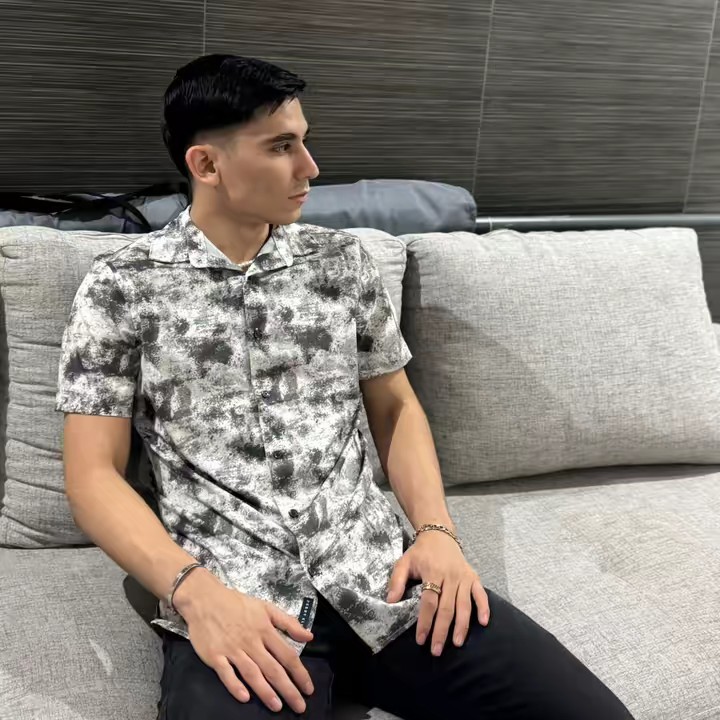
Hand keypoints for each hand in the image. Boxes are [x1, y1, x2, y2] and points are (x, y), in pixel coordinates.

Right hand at [172, 569, 314, 712]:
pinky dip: (235, 685)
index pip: (287, 655)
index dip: (300, 673)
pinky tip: (245, 697)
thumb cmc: (237, 604)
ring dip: (265, 691)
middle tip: (299, 707)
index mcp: (265, 630)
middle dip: (288, 689)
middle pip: (273, 669)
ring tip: (277, 706)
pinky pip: (226, 674)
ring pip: (252, 673)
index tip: (308, 688)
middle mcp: (251, 642)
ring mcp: (232, 650)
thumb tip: (309, 636)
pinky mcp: (215, 656)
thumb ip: (288, 622)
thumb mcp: (266, 607)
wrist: (205, 599)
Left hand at [386, 531, 489, 655]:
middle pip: (447, 608)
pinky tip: (483, 622)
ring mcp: (463, 577)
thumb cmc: (420, 552)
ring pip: (464, 605)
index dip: (425, 621)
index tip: (420, 639)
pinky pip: (480, 593)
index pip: (429, 602)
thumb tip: (390, 601)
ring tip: (457, 643)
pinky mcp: (473, 577)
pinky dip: (484, 607)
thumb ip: (396, 581)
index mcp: (432, 572)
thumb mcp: (404, 562)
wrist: (439, 534)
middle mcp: (450, 576)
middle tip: (437, 650)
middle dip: (442, 631)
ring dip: (461, 626)